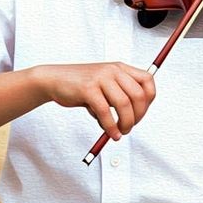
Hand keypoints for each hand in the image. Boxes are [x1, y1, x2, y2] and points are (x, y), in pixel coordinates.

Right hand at [34, 61, 155, 141]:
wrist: (54, 80)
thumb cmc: (79, 86)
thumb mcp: (104, 85)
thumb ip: (118, 97)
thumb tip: (132, 118)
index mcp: (120, 68)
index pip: (147, 81)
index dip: (148, 101)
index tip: (140, 114)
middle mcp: (113, 70)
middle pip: (138, 95)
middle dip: (138, 116)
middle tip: (129, 127)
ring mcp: (101, 78)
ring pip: (124, 104)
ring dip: (126, 123)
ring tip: (120, 132)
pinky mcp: (88, 89)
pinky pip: (105, 111)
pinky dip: (110, 126)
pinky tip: (111, 133)